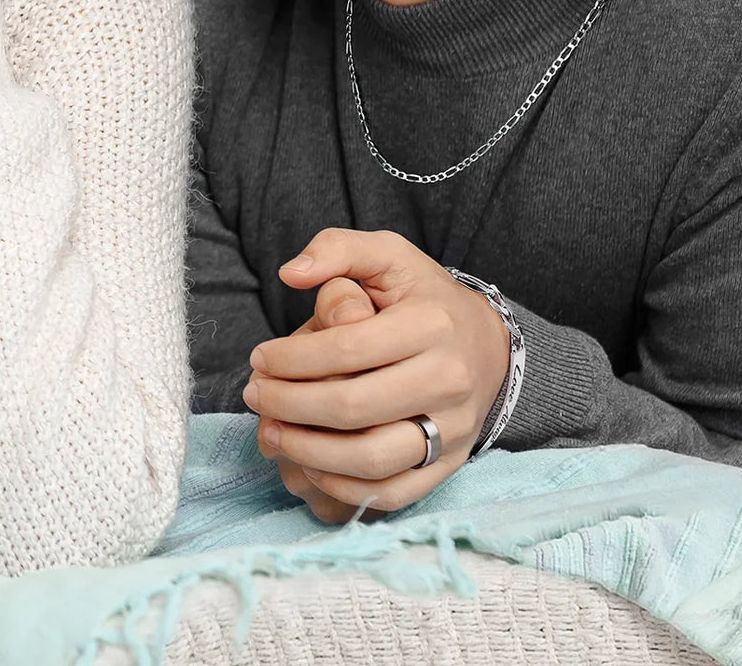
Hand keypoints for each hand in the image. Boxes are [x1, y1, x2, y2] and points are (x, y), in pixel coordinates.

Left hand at [243, 228, 509, 515]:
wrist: (486, 345)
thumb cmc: (422, 297)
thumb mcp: (387, 254)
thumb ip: (337, 249)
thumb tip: (291, 272)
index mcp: (431, 322)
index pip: (348, 348)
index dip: (293, 358)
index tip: (259, 358)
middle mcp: (449, 378)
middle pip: (354, 406)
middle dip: (290, 404)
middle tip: (255, 395)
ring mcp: (454, 428)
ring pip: (372, 458)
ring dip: (309, 452)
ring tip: (272, 432)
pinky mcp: (451, 464)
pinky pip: (393, 492)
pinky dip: (343, 486)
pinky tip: (309, 463)